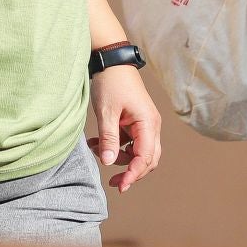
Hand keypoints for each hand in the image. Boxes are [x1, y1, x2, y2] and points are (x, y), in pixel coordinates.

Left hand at [88, 66, 161, 191]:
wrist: (111, 60)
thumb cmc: (111, 82)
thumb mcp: (106, 111)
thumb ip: (108, 138)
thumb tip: (108, 163)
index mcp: (148, 123)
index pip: (145, 157)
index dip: (133, 174)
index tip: (120, 186)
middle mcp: (151, 126)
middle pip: (147, 159)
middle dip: (131, 172)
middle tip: (113, 183)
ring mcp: (143, 124)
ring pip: (137, 153)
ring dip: (119, 157)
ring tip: (96, 149)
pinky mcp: (134, 122)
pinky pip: (129, 143)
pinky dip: (115, 146)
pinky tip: (96, 143)